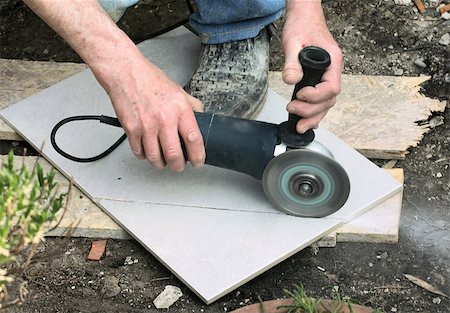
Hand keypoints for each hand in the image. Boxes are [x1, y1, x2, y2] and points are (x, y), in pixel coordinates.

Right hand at [106, 53, 204, 171]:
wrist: (125, 73)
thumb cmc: (150, 80)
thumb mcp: (178, 91)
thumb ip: (191, 106)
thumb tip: (201, 119)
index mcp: (180, 109)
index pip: (194, 139)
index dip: (198, 156)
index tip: (198, 161)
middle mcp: (164, 119)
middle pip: (174, 155)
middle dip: (178, 166)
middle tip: (179, 166)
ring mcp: (147, 125)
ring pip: (155, 157)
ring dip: (160, 164)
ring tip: (163, 161)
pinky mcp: (131, 129)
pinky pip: (139, 152)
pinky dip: (144, 156)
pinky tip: (147, 151)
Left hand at [282, 0, 342, 133]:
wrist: (304, 18)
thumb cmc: (302, 26)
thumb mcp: (293, 42)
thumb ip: (292, 62)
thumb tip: (291, 80)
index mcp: (332, 61)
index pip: (331, 87)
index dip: (315, 96)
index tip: (300, 94)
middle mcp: (332, 71)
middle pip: (329, 100)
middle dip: (312, 111)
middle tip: (293, 111)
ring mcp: (327, 76)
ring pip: (326, 103)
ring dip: (313, 116)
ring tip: (298, 123)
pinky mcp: (319, 80)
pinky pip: (321, 100)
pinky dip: (314, 112)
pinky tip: (306, 120)